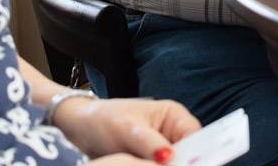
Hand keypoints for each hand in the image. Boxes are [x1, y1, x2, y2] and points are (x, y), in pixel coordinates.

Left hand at [54, 96, 200, 161]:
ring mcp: (162, 151)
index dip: (196, 155)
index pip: (196, 138)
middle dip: (180, 164)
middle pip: (188, 156)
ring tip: (145, 165)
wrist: (81, 130)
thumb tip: (169, 156)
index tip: (185, 164)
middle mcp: (172, 134)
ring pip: (174, 165)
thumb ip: (149, 143)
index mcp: (173, 116)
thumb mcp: (126, 129)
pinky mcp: (151, 165)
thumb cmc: (104, 120)